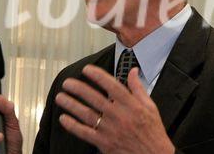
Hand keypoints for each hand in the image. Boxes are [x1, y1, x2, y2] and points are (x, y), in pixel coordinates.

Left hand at [55, 65, 174, 153]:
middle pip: (94, 98)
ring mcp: (110, 130)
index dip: (97, 76)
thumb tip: (133, 71)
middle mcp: (119, 115)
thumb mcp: (150, 106)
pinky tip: (64, 118)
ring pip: (87, 114)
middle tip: (67, 83)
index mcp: (131, 104)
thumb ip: (138, 87)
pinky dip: (73, 126)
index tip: (86, 70)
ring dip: (71, 105)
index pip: (111, 85)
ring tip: (60, 97)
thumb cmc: (152, 131)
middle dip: (78, 89)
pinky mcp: (104, 143)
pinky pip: (85, 133)